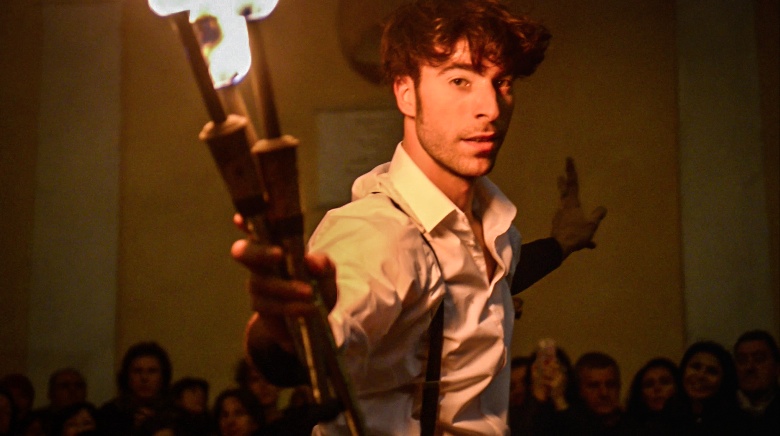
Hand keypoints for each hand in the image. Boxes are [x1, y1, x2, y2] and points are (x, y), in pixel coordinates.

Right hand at [231, 216, 337, 352]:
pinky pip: (269, 305)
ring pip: (261, 282)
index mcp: (275, 245)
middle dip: (258, 251)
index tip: (240, 218)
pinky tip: (307, 309)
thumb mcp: (326, 273)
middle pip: (243, 252)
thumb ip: (323, 264)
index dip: (245, 223)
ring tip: (309, 293)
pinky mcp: (261, 307)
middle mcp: (260, 262)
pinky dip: (290, 306)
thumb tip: (311, 261)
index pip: (256, 229)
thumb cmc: (317, 285)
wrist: (315, 320)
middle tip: (279, 254)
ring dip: (286, 287)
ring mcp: (257, 285)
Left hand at [551, 157, 606, 258]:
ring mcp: (559, 217)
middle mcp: (563, 208)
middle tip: (560, 176)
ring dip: (572, 209)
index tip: (568, 158)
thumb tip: (603, 208)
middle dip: (563, 184)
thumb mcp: (591, 225)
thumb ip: (597, 216)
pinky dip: (578, 231)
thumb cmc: (575, 234)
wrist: (558, 248)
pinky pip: (570, 227)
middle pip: (564, 193)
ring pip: (567, 210)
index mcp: (572, 204)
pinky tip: (587, 244)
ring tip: (579, 213)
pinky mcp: (558, 228)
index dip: (571, 170)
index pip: (573, 183)